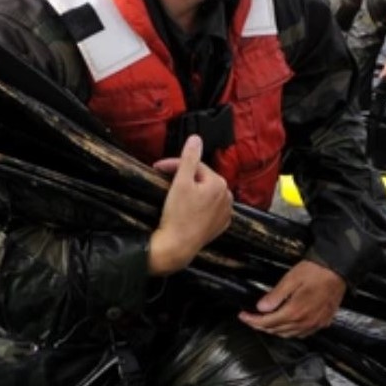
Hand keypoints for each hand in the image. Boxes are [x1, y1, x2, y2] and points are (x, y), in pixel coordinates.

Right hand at [146, 134, 231, 275]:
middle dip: (184, 177)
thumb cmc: (178, 216)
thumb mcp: (180, 182)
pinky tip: (187, 209)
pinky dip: (198, 205)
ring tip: (175, 196)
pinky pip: (209, 209)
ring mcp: (224, 213)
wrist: (177, 247)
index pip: (195, 165)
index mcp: (218, 183)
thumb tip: (196, 139)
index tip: (158, 167)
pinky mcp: (219, 226)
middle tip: (165, 181)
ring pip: (205, 193)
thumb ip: (189, 158)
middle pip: (201, 179)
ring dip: (192, 190)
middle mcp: (227, 197)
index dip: (174, 164)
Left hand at [240, 259, 346, 337]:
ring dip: (275, 330)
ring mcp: (315, 324)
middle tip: (251, 318)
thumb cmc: (317, 271)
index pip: (267, 322)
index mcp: (295, 311)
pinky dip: (291, 332)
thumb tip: (261, 308)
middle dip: (261, 326)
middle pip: (277, 330)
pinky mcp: (323, 322)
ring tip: (265, 322)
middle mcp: (305, 322)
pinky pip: (303, 333)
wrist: (339, 269)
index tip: (243, 316)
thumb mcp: (291, 279)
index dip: (252, 320)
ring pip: (289, 334)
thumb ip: (275, 295)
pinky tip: (287, 326)